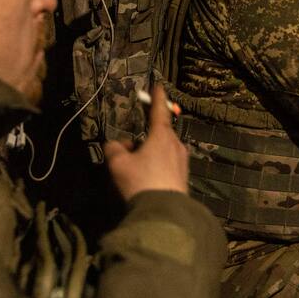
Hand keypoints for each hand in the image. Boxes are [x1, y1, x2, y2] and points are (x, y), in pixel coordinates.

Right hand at [103, 84, 188, 200]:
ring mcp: (183, 160)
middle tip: (129, 151)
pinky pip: (169, 164)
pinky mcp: (184, 176)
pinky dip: (158, 166)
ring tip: (137, 169)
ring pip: (164, 150)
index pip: (159, 111)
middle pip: (159, 134)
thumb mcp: (118, 164)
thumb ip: (114, 149)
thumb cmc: (141, 181)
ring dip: (151, 153)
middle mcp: (176, 144)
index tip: (159, 86)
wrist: (164, 211)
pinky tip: (148, 180)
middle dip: (145, 138)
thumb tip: (116, 145)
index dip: (157, 98)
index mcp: (162, 135)